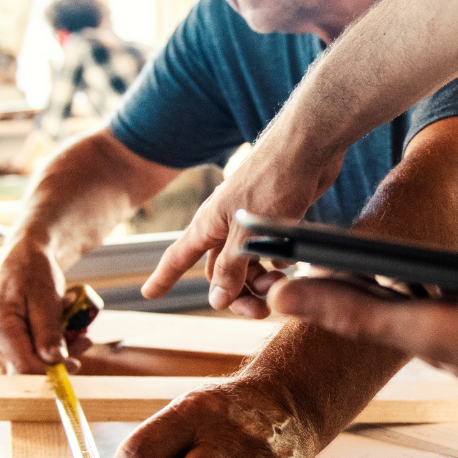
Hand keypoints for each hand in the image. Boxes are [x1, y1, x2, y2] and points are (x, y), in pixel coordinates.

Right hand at [0, 240, 91, 372]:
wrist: (24, 257)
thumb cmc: (33, 271)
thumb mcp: (46, 298)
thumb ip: (48, 332)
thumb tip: (54, 361)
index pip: (24, 366)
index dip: (51, 370)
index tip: (75, 363)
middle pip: (29, 364)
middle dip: (59, 356)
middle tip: (85, 340)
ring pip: (33, 357)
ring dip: (60, 348)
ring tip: (80, 330)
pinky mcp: (7, 338)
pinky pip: (32, 348)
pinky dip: (51, 341)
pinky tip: (65, 328)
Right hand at [138, 132, 346, 314]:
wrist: (309, 146)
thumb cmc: (273, 181)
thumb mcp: (248, 233)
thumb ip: (231, 267)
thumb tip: (215, 301)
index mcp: (208, 224)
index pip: (178, 257)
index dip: (163, 277)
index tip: (148, 294)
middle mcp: (224, 224)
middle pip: (220, 272)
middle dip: (237, 295)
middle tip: (261, 311)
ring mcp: (250, 221)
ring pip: (248, 264)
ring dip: (261, 280)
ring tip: (282, 281)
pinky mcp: (275, 217)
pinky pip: (269, 251)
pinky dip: (278, 262)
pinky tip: (291, 262)